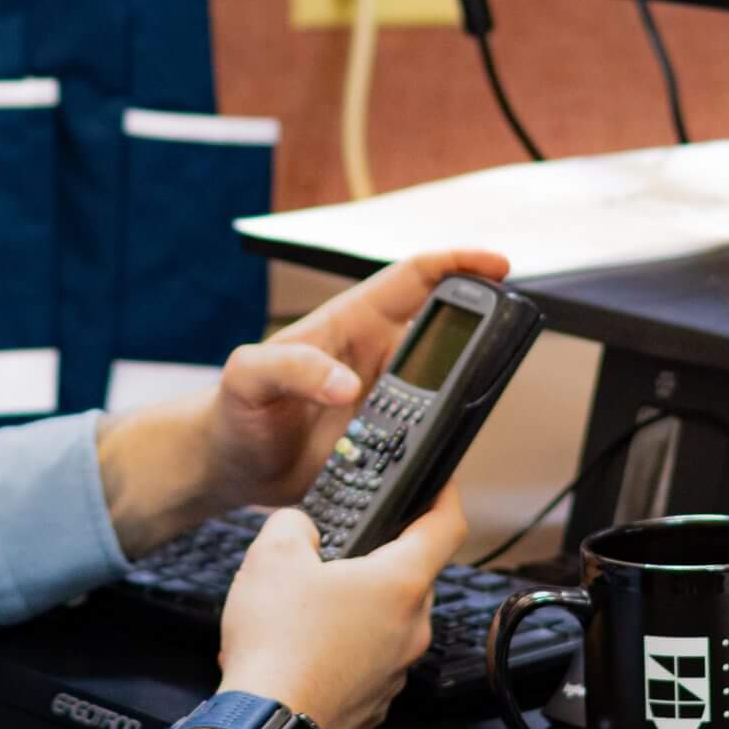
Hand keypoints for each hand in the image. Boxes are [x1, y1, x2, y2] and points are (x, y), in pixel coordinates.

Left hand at [202, 247, 511, 514]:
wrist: (226, 465)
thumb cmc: (232, 409)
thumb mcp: (249, 376)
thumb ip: (292, 368)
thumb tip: (348, 384)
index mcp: (349, 324)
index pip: (413, 278)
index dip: (457, 264)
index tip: (497, 265)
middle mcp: (374, 359)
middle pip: (442, 334)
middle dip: (476, 332)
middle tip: (502, 342)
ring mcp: (383, 402)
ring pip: (441, 391)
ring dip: (460, 397)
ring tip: (471, 407)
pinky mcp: (384, 445)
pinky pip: (426, 440)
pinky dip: (442, 446)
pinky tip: (444, 460)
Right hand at [214, 482, 467, 728]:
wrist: (265, 725)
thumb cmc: (276, 643)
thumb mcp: (272, 555)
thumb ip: (294, 524)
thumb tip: (301, 528)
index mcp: (400, 583)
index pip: (446, 527)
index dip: (445, 497)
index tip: (440, 485)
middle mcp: (412, 628)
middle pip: (412, 575)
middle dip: (380, 558)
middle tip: (341, 549)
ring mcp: (397, 669)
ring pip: (389, 620)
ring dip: (360, 606)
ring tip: (309, 605)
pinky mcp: (377, 700)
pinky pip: (371, 659)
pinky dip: (348, 647)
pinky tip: (306, 646)